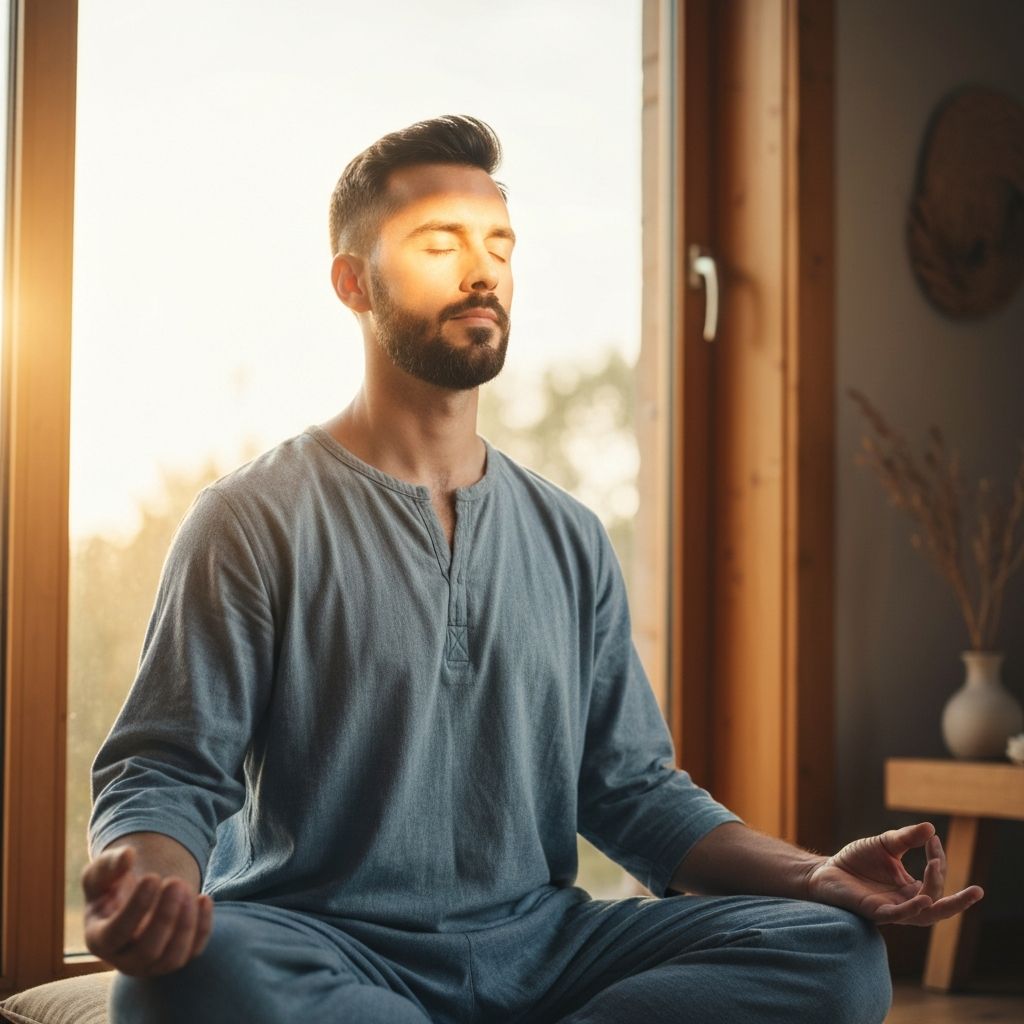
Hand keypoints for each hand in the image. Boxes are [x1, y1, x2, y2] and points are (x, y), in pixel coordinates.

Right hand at [82, 846, 213, 974]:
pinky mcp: (176, 959)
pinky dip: (203, 927)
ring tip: (188, 889)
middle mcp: (124, 960)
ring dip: (186, 923)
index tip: (152, 877)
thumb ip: (109, 863)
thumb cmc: (112, 886)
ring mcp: (152, 964)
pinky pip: (194, 951)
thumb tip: (128, 856)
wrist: (133, 898)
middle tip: (176, 882)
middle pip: (147, 951)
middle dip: (165, 916)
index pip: (116, 934)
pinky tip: (204, 898)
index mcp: (99, 939)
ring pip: (173, 958)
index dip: (136, 907)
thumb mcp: (101, 872)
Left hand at [806, 821, 983, 925]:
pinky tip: (922, 897)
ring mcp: (891, 909)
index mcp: (911, 888)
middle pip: (939, 906)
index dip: (938, 858)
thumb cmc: (856, 859)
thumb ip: (907, 838)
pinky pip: (898, 916)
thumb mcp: (885, 845)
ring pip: (924, 915)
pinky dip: (913, 908)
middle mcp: (905, 902)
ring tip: (938, 870)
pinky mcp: (874, 911)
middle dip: (960, 901)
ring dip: (937, 899)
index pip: (935, 878)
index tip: (932, 839)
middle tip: (978, 891)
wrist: (825, 870)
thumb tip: (931, 828)